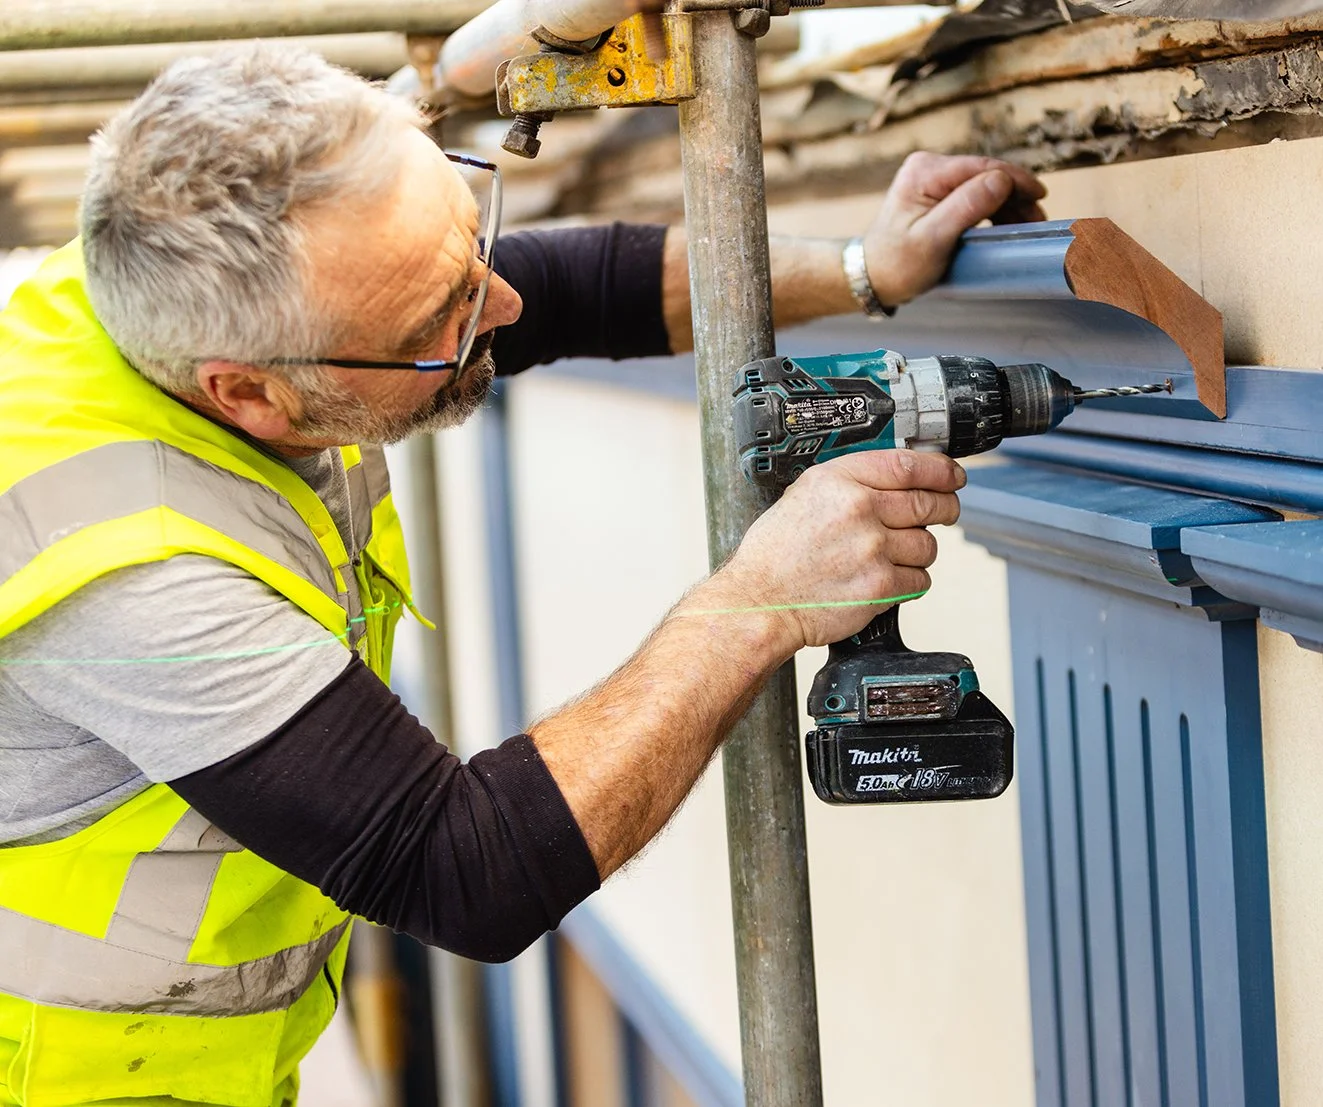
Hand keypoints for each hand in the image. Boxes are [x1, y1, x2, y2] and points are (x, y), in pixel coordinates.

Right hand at [717, 450, 964, 648]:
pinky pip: (920, 578)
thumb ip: (849, 481)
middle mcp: (858, 509)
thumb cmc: (775, 554)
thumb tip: (896, 478)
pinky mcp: (880, 585)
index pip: (908, 465)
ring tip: (897, 554)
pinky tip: (888, 578)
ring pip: (928, 544)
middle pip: (929, 502)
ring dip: (920, 550)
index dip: (941, 470)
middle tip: (945, 512)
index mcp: (838, 481)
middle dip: (945, 508)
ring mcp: (872, 549)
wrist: (761, 601)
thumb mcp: (803, 495)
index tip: (952, 475)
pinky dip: (911, 580)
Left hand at [862, 153, 1046, 308]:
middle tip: (1038, 220)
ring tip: (1028, 224)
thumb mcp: (933, 240)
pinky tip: (1007, 224)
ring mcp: (933, 179)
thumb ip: (966, 207)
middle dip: (1015, 196)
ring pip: (984, 185)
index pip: (983, 167)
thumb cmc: (898, 264)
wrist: (873, 277)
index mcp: (925, 171)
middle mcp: (929, 167)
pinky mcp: (938, 193)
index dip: (1016, 181)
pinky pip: (974, 195)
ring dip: (1008, 204)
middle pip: (986, 175)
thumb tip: (1001, 181)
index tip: (1040, 197)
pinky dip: (993, 209)